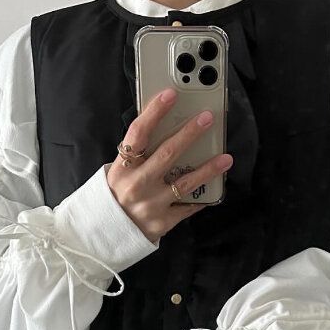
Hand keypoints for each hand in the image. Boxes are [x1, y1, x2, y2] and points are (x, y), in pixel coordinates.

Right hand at [107, 87, 232, 242]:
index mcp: (122, 168)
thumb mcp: (118, 173)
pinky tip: (214, 190)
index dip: (154, 112)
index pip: (138, 134)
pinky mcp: (163, 222)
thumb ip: (136, 154)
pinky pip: (187, 208)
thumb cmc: (114, 197)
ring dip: (208, 169)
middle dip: (190, 133)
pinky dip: (201, 199)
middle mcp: (137, 185)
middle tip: (207, 118)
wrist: (103, 235)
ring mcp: (151, 205)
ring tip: (226, 158)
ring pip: (184, 183)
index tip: (170, 94)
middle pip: (167, 154)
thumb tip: (162, 127)